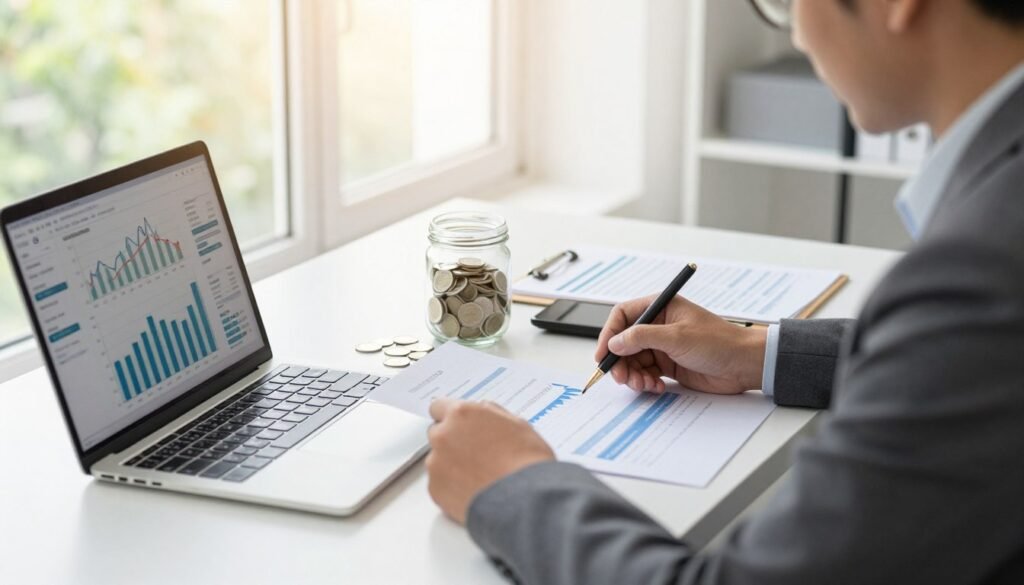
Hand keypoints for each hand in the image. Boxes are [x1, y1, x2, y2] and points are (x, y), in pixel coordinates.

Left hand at [426, 399, 554, 524]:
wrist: (525, 500)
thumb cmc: (526, 462)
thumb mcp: (517, 424)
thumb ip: (491, 413)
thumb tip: (483, 411)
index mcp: (462, 414)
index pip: (439, 407)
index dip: (451, 417)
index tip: (457, 425)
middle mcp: (443, 436)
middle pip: (437, 433)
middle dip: (451, 441)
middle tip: (474, 454)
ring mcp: (436, 464)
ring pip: (437, 460)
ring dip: (451, 465)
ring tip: (479, 477)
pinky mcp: (435, 489)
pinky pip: (439, 484)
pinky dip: (452, 487)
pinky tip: (474, 491)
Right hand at [594, 295, 766, 394]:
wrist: (743, 365)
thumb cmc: (719, 342)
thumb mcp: (677, 336)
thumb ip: (641, 338)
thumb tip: (614, 343)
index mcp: (661, 308)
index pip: (623, 316)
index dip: (609, 334)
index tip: (603, 354)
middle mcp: (658, 325)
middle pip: (624, 342)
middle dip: (620, 361)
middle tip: (622, 377)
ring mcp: (663, 346)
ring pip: (633, 361)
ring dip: (633, 375)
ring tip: (643, 385)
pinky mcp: (668, 364)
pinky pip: (646, 373)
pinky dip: (645, 382)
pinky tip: (656, 387)